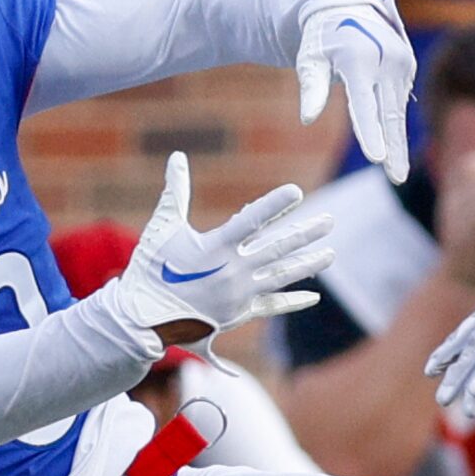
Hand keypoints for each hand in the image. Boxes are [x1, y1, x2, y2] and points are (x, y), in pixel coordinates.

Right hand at [110, 152, 334, 345]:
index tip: (296, 192)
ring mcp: (239, 294)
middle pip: (277, 248)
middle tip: (330, 220)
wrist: (143, 319)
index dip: (274, 205)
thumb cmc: (151, 269)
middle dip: (306, 233)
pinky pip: (272, 306)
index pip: (251, 221)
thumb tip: (177, 156)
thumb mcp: (162, 227)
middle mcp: (232, 271)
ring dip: (308, 264)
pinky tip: (314, 296)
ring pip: (281, 276)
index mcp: (214, 247)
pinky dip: (293, 300)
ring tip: (331, 253)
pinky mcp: (240, 312)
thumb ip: (176, 192)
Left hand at [296, 0, 413, 185]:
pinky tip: (396, 150)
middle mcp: (386, 60)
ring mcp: (402, 62)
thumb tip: (306, 119)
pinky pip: (400, 102)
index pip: (364, 103)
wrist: (346, 9)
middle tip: (397, 178)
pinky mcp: (408, 66)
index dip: (369, 132)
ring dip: (398, 143)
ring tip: (398, 173)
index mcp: (359, 58)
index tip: (376, 159)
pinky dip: (397, 125)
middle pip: (389, 114)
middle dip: (393, 148)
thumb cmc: (321, 40)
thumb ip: (311, 88)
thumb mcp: (309, 60)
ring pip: (398, 112)